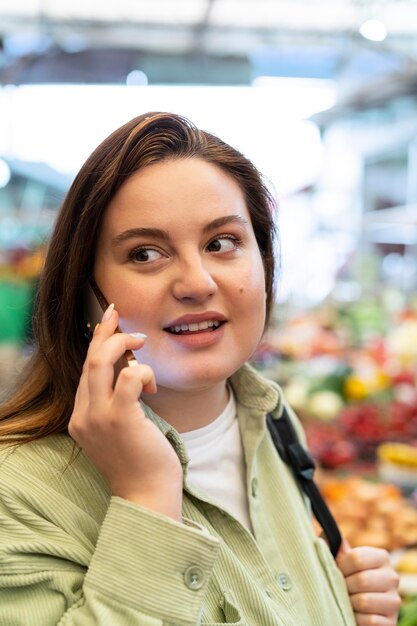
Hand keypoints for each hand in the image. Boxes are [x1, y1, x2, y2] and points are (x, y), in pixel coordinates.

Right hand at [69, 305, 182, 519]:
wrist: (147, 496)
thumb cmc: (141, 462)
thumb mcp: (120, 430)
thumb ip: (116, 404)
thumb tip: (130, 371)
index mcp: (81, 417)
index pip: (86, 371)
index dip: (97, 344)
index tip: (109, 323)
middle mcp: (83, 415)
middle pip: (89, 360)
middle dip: (106, 333)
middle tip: (120, 316)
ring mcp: (98, 418)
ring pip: (100, 362)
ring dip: (123, 344)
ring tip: (141, 341)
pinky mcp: (120, 419)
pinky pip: (129, 377)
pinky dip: (143, 371)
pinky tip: (152, 385)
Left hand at [336, 540, 400, 625]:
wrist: (361, 609)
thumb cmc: (348, 579)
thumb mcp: (343, 561)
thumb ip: (336, 548)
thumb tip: (325, 532)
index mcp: (381, 557)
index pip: (358, 558)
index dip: (342, 567)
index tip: (337, 571)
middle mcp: (392, 577)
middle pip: (362, 580)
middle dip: (345, 586)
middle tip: (341, 588)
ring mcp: (394, 601)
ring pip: (364, 602)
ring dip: (349, 603)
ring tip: (347, 601)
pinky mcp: (391, 622)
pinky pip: (369, 621)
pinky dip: (357, 619)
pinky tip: (355, 615)